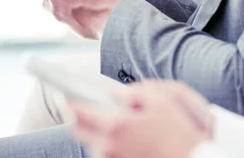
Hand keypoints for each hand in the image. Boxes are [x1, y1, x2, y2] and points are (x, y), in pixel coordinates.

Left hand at [68, 81, 212, 157]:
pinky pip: (104, 153)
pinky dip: (106, 143)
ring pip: (91, 142)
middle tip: (79, 105)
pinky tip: (121, 136)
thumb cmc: (178, 130)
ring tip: (105, 120)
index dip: (71, 100)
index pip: (80, 111)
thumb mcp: (160, 101)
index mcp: (117, 125)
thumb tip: (114, 93)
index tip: (66, 92)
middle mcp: (109, 146)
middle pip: (78, 129)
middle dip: (76, 116)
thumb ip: (133, 92)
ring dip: (93, 131)